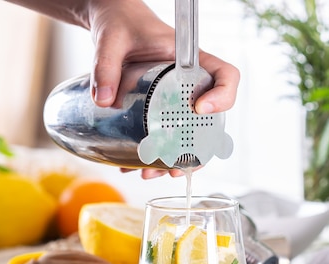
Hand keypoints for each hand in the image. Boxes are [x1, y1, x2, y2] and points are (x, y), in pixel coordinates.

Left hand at [87, 0, 238, 178]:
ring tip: (149, 173)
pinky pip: (167, 135)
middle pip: (211, 119)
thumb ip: (105, 65)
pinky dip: (155, 154)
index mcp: (191, 58)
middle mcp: (191, 82)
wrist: (113, 25)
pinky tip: (134, 164)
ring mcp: (178, 99)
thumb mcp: (112, 40)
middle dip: (195, 150)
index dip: (223, 95)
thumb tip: (102, 100)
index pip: (227, 76)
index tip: (200, 108)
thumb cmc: (121, 24)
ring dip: (174, 161)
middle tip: (172, 166)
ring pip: (189, 136)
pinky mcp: (161, 109)